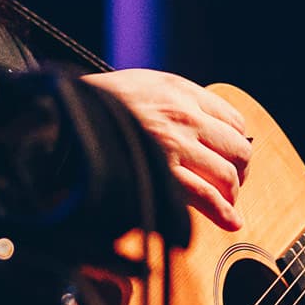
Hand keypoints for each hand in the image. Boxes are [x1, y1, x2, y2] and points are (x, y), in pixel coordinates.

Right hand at [82, 68, 254, 231]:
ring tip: (224, 203)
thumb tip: (206, 125)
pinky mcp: (161, 173)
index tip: (229, 157)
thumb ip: (175, 99)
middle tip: (231, 183)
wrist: (65, 115)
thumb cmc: (100, 103)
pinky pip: (205, 196)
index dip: (236, 142)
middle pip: (238, 148)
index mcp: (179, 91)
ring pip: (227, 174)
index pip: (233, 120)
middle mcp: (183, 116)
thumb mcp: (143, 83)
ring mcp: (174, 146)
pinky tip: (230, 221)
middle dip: (240, 170)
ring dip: (231, 193)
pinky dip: (222, 212)